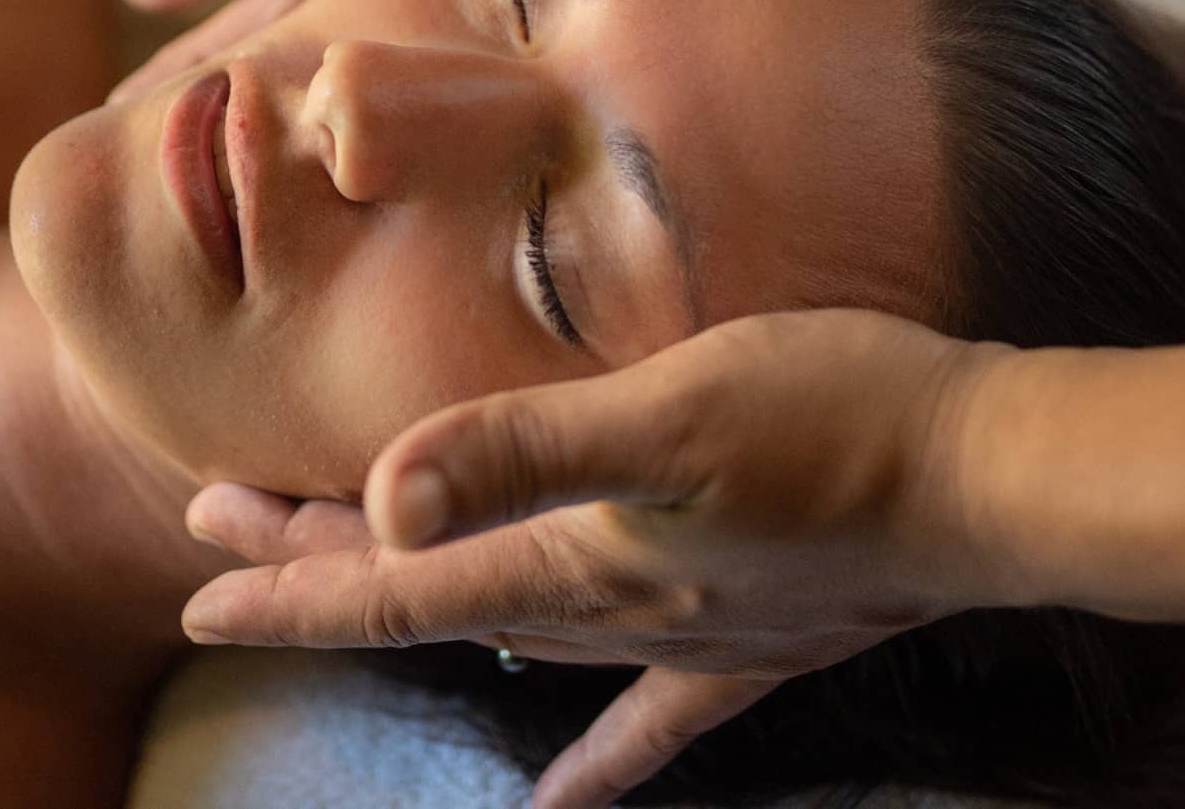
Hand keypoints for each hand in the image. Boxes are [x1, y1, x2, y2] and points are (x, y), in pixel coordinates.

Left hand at [180, 309, 1015, 808]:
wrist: (983, 478)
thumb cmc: (828, 421)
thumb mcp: (664, 413)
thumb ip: (526, 452)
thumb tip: (388, 493)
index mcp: (579, 554)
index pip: (399, 580)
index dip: (293, 583)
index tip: (200, 583)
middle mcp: (614, 610)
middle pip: (436, 596)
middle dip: (322, 568)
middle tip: (223, 530)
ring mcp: (685, 633)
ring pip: (515, 631)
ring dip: (429, 606)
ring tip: (364, 585)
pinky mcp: (753, 635)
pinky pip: (651, 715)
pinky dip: (599, 755)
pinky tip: (566, 797)